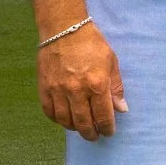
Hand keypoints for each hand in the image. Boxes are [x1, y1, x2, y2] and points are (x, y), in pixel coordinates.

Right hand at [37, 21, 127, 138]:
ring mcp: (58, 90)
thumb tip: (121, 109)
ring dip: (75, 128)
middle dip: (91, 133)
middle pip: (84, 123)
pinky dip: (58, 119)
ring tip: (81, 127)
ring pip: (66, 121)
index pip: (103, 116)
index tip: (108, 131)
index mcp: (97, 84)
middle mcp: (77, 90)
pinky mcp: (44, 88)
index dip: (107, 128)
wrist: (64, 28)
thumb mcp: (111, 62)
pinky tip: (65, 119)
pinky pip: (50, 112)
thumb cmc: (91, 43)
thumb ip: (116, 87)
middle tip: (95, 135)